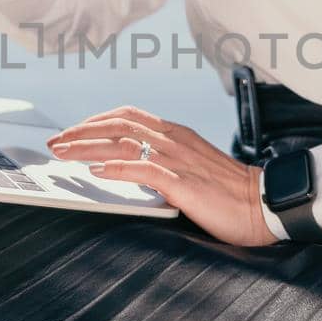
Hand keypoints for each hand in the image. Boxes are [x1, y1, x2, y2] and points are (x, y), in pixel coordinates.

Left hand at [46, 106, 277, 246]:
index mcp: (177, 134)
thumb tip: (131, 168)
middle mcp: (175, 139)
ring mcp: (179, 159)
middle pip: (118, 125)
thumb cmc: (229, 192)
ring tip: (63, 154)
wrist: (266, 204)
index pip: (128, 115)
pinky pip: (143, 169)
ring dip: (87, 147)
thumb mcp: (193, 168)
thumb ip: (165, 162)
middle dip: (81, 131)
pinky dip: (115, 168)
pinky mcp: (183, 182)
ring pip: (123, 143)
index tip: (73, 131)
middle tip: (55, 142)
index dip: (96, 121)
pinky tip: (95, 172)